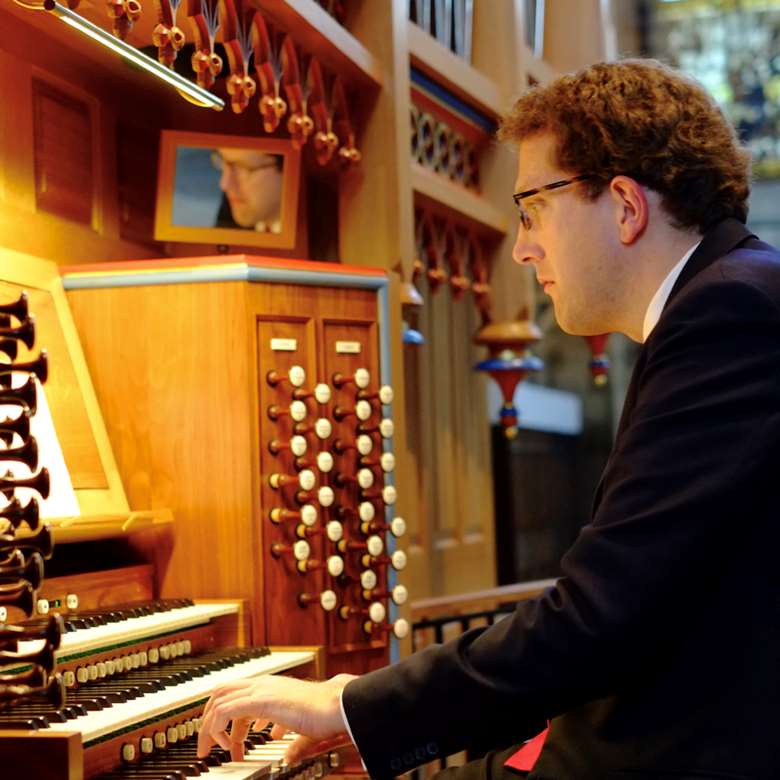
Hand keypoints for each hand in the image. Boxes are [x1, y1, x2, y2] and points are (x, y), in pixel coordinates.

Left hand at [196, 673, 356, 762]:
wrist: (334, 705)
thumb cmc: (323, 713)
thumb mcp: (299, 727)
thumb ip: (290, 738)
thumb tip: (287, 753)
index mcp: (270, 687)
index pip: (235, 692)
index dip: (224, 714)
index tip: (224, 738)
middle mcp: (262, 684)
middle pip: (220, 692)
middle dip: (208, 718)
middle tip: (208, 743)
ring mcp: (261, 690)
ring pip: (219, 701)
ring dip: (211, 727)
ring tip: (214, 750)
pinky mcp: (261, 700)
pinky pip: (226, 711)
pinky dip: (219, 729)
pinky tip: (229, 746)